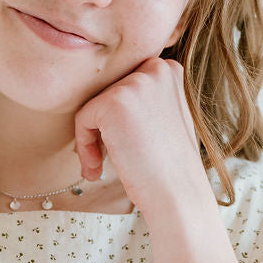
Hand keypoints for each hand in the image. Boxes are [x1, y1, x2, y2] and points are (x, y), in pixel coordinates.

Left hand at [73, 55, 216, 220]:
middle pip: (108, 92)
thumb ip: (144, 100)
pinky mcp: (114, 101)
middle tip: (104, 160)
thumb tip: (109, 99)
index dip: (117, 117)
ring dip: (91, 139)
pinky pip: (82, 118)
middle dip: (102, 127)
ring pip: (94, 105)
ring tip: (100, 167)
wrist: (179, 194)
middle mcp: (156, 68)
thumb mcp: (165, 118)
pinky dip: (83, 145)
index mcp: (170, 70)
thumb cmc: (171, 166)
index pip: (125, 84)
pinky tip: (97, 168)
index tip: (120, 145)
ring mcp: (135, 83)